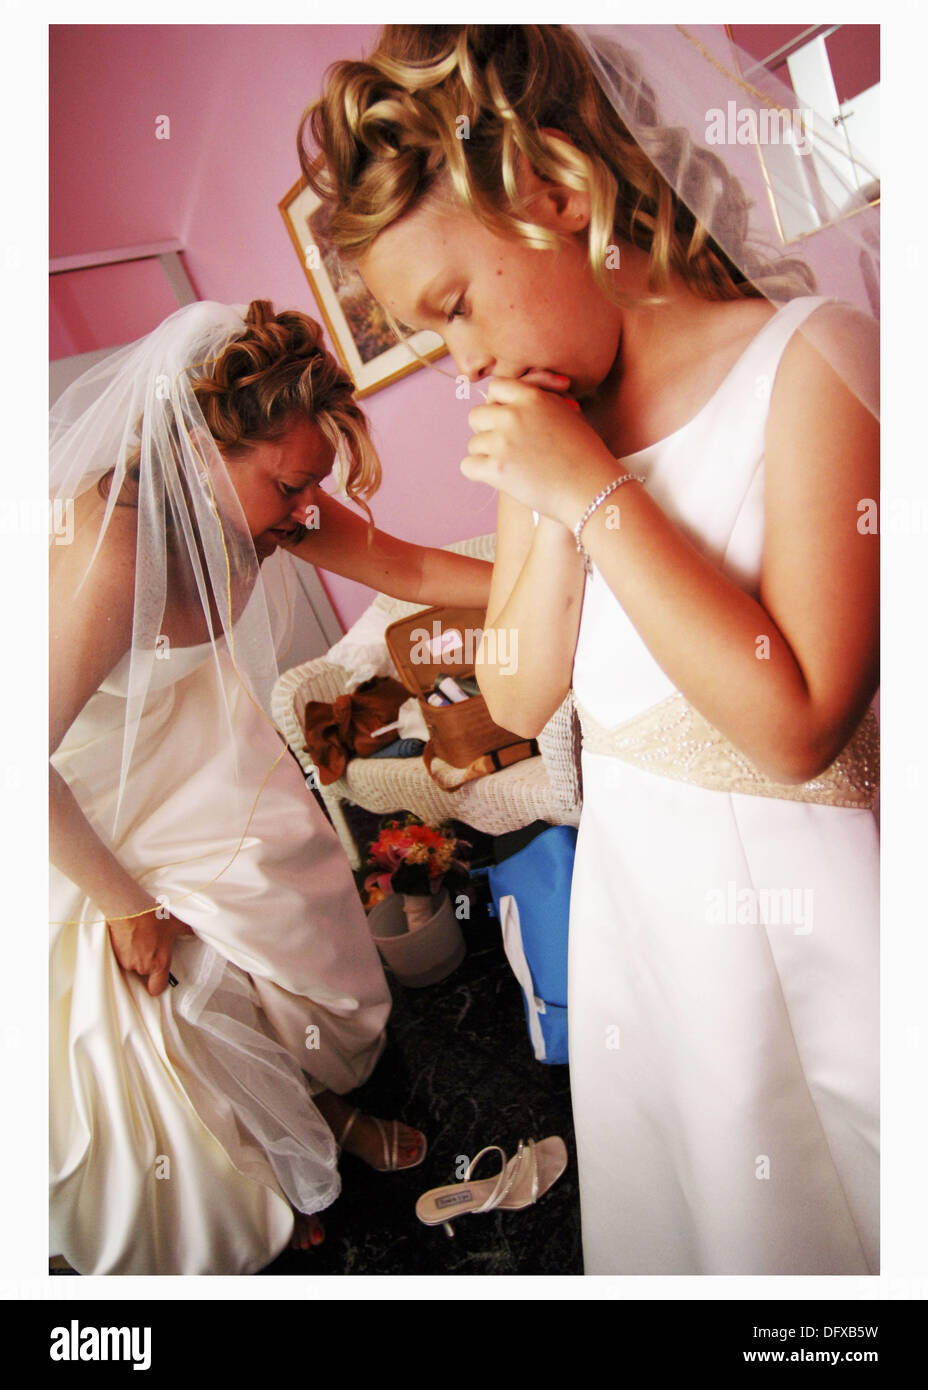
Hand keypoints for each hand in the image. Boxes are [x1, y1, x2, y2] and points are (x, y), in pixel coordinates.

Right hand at [107, 904, 194, 996]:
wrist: (128, 908)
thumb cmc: (152, 916)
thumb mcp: (175, 923)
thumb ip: (186, 931)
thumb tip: (194, 932)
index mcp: (159, 963)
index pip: (157, 988)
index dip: (158, 985)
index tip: (158, 978)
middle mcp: (142, 966)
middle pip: (144, 974)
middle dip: (146, 963)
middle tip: (150, 947)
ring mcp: (127, 961)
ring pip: (132, 965)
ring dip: (134, 956)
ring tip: (139, 939)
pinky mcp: (114, 954)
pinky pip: (120, 957)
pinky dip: (124, 949)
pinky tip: (129, 937)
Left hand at [461, 372, 614, 526]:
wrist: (593, 489)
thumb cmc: (586, 456)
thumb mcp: (568, 415)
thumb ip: (541, 403)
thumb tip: (513, 402)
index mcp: (532, 398)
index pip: (495, 387)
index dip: (498, 404)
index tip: (507, 419)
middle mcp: (514, 416)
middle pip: (477, 416)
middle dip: (487, 431)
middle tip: (503, 446)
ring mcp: (503, 442)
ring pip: (473, 443)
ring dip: (486, 455)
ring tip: (509, 466)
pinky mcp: (497, 470)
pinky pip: (468, 466)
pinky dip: (478, 473)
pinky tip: (495, 477)